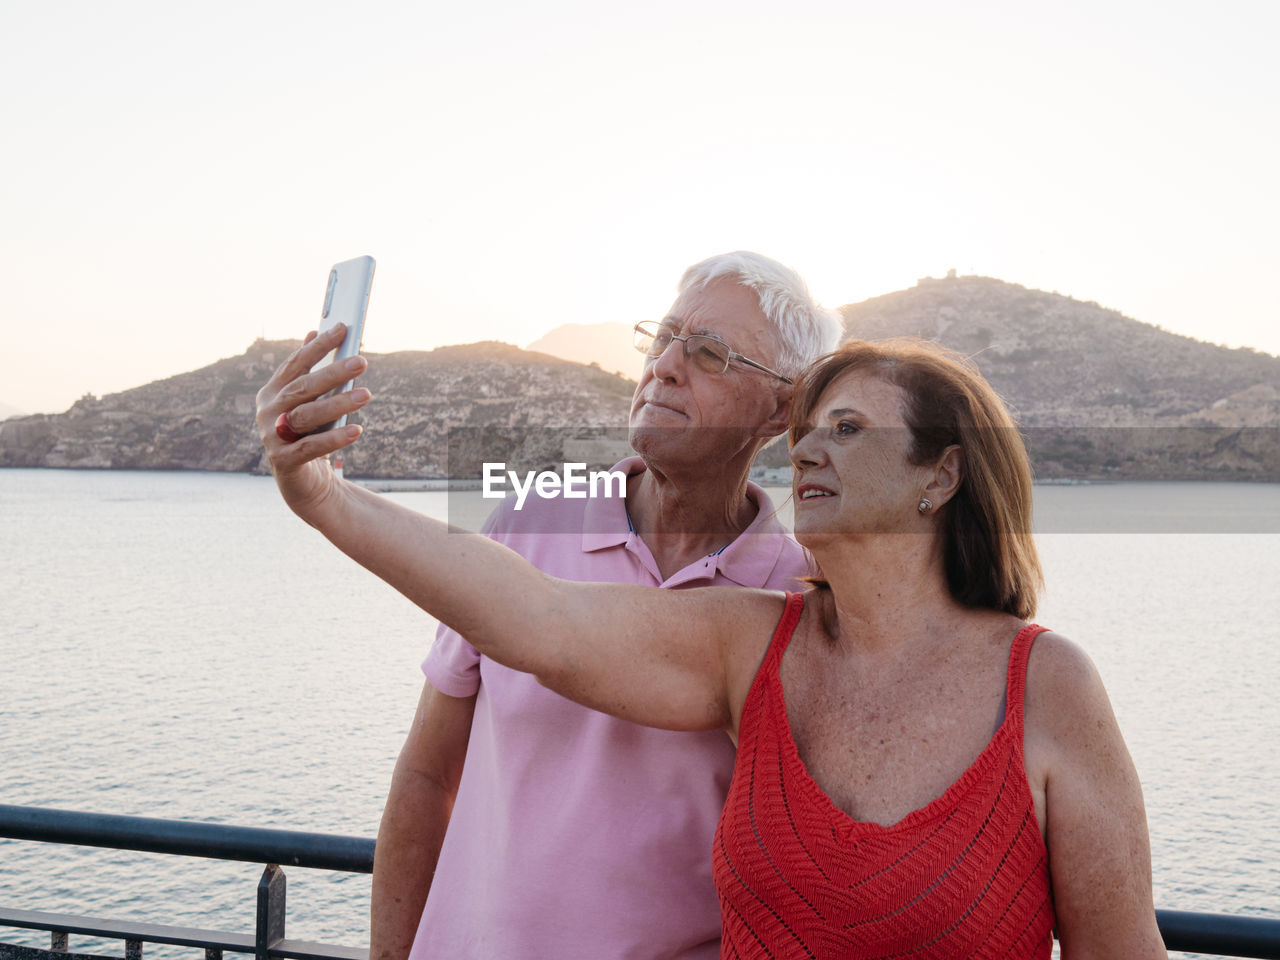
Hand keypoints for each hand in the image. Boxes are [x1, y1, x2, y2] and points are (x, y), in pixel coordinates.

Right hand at [255, 323, 372, 514]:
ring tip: (366, 395)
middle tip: (361, 361)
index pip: (296, 363)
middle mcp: (268, 411)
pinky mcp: (283, 460)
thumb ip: (310, 371)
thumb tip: (313, 333)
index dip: (318, 346)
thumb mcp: (310, 403)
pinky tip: (357, 430)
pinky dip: (335, 438)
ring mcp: (272, 436)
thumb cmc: (310, 435)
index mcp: (273, 391)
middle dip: (333, 373)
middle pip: (303, 387)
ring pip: (306, 415)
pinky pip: (311, 447)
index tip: (342, 328)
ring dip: (338, 404)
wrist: (303, 482)